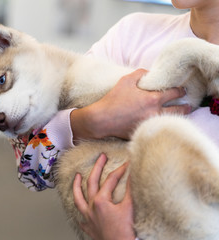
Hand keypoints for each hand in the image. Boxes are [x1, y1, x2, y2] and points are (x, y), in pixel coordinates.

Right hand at [71, 69, 190, 140]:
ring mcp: (150, 124)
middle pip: (178, 110)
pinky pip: (159, 128)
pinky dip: (163, 125)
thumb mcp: (125, 81)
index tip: (182, 90)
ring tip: (181, 115)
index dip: (180, 90)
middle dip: (185, 107)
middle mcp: (155, 113)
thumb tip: (148, 73)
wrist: (102, 120)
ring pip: (171, 121)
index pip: (174, 93)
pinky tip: (164, 123)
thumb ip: (140, 73)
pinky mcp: (144, 132)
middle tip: (188, 105)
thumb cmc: (113, 100)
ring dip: (178, 117)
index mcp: (153, 99)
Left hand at [73, 154, 134, 239]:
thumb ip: (130, 190)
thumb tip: (132, 174)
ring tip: (76, 176)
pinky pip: (81, 218)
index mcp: (101, 201)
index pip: (110, 180)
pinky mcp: (90, 228)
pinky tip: (81, 212)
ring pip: (78, 199)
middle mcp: (91, 207)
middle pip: (91, 183)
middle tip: (101, 157)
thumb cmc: (125, 231)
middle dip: (96, 168)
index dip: (120, 171)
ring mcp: (88, 218)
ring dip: (76, 186)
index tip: (127, 164)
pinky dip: (81, 213)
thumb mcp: (129, 207)